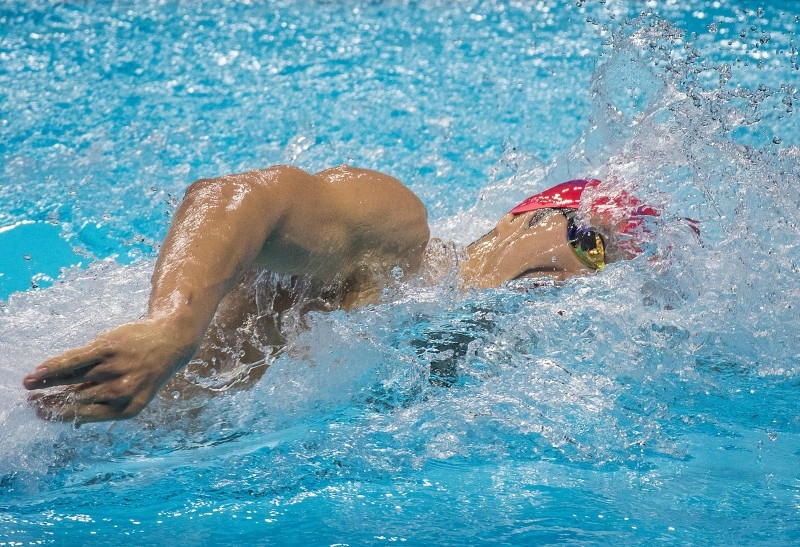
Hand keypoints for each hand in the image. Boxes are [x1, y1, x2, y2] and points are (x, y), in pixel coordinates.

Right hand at [23, 318, 198, 423]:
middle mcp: (121, 391)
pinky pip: (75, 359)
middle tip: (31, 402)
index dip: (60, 415)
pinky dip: (55, 365)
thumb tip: (70, 416)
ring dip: (46, 382)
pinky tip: (41, 370)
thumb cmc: (145, 370)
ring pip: (72, 378)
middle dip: (50, 401)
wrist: (170, 341)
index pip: (86, 415)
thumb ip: (104, 402)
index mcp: (128, 409)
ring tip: (28, 384)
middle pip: (77, 397)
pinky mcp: (108, 348)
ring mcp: (114, 368)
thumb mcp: (133, 393)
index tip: (41, 414)